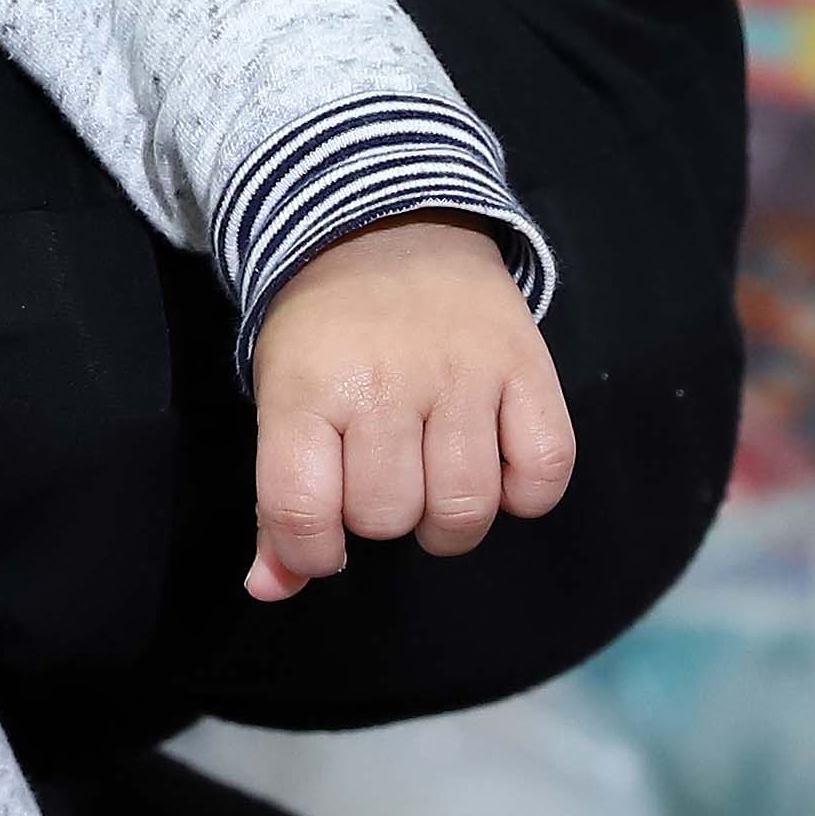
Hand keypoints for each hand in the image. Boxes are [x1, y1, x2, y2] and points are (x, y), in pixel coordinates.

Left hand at [244, 216, 576, 602]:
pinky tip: (494, 465)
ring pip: (465, 509)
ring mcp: (462, 373)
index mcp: (307, 388)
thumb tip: (270, 589)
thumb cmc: (326, 335)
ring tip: (432, 480)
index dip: (310, 552)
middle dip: (381, 516)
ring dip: (447, 518)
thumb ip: (278, 504)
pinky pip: (544, 474)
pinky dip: (523, 492)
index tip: (322, 538)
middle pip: (389, 517)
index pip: (303, 510)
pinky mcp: (527, 367)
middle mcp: (385, 381)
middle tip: (379, 473)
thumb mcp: (280, 402)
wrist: (389, 226)